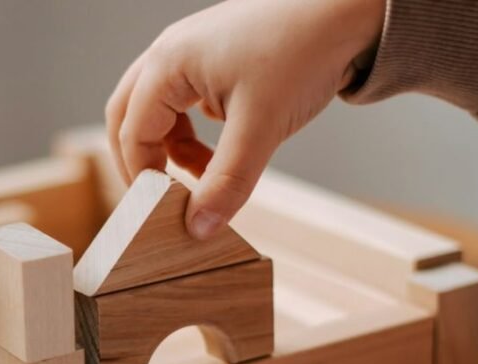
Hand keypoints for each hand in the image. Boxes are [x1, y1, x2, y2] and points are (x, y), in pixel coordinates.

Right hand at [106, 0, 384, 237]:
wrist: (348, 11)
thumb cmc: (303, 53)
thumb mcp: (261, 129)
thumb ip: (226, 184)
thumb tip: (199, 228)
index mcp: (168, 63)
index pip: (132, 132)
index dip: (143, 177)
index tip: (165, 212)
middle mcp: (171, 51)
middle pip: (128, 115)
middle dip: (142, 161)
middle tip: (163, 201)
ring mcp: (191, 51)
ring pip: (156, 109)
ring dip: (171, 148)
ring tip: (207, 175)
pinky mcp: (215, 57)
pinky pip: (184, 100)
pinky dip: (193, 131)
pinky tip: (224, 147)